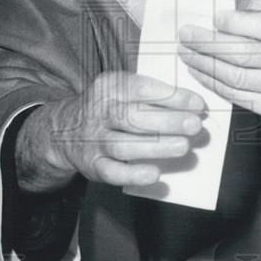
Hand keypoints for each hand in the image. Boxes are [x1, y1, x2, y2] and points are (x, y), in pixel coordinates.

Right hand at [16, 71, 205, 192]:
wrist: (63, 130)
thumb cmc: (108, 108)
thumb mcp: (121, 90)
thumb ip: (151, 95)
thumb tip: (193, 107)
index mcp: (109, 87)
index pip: (141, 88)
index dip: (171, 96)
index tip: (197, 104)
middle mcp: (98, 112)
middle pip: (133, 116)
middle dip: (167, 121)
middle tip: (194, 125)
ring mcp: (94, 139)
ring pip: (123, 144)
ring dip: (155, 146)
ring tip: (183, 146)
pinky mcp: (92, 165)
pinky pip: (111, 171)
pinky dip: (133, 174)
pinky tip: (154, 174)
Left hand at [178, 10, 260, 120]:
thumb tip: (219, 21)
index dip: (237, 23)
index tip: (215, 18)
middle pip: (244, 54)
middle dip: (208, 44)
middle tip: (185, 35)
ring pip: (236, 76)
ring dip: (204, 65)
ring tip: (185, 53)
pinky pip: (237, 95)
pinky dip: (214, 83)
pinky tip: (199, 72)